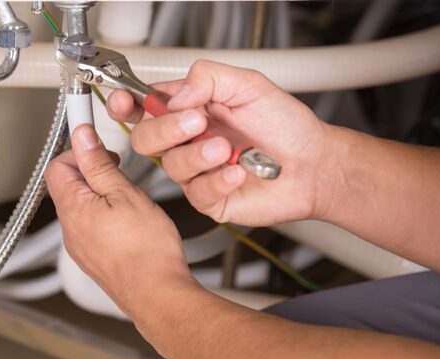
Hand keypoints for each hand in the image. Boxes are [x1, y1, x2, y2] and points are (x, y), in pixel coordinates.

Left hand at [45, 125, 196, 313]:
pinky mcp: (93, 258)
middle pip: (69, 186)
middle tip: (118, 170)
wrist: (158, 295)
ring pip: (82, 206)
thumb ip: (99, 165)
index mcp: (73, 208)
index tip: (97, 142)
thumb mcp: (126, 194)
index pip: (58, 166)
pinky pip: (92, 227)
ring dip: (101, 194)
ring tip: (128, 197)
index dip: (78, 150)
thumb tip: (82, 138)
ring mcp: (80, 246)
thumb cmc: (147, 252)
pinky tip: (130, 221)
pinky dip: (106, 215)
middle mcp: (70, 229)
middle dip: (92, 171)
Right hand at [107, 61, 335, 225]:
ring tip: (227, 148)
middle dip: (165, 129)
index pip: (145, 106)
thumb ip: (208, 78)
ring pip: (169, 166)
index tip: (125, 102)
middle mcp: (187, 141)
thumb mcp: (249, 84)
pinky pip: (196, 193)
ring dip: (197, 155)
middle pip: (144, 138)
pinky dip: (216, 180)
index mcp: (190, 109)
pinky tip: (237, 173)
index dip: (127, 104)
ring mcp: (195, 172)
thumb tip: (175, 96)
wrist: (314, 164)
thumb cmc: (285, 126)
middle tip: (197, 121)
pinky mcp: (208, 198)